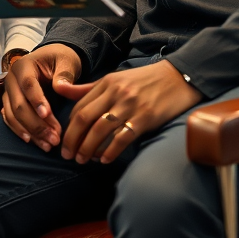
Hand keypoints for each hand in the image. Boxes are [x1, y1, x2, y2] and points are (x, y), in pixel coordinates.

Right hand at [1, 44, 81, 151]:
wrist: (52, 60)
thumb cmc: (60, 60)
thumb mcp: (66, 62)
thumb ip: (64, 74)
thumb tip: (61, 87)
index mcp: (24, 65)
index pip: (28, 84)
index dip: (37, 100)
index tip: (47, 115)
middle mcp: (11, 79)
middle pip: (18, 104)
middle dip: (36, 124)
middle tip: (54, 138)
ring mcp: (8, 92)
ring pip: (13, 115)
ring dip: (30, 132)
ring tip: (48, 145)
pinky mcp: (9, 104)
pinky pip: (10, 120)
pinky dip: (20, 131)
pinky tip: (32, 141)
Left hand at [58, 59, 201, 165]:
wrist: (178, 77)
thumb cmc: (145, 81)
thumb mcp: (116, 79)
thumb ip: (89, 89)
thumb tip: (60, 90)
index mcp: (107, 82)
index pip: (79, 106)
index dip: (69, 127)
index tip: (66, 142)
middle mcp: (116, 92)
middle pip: (84, 118)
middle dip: (72, 140)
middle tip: (67, 156)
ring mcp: (130, 105)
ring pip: (100, 130)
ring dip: (88, 148)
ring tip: (83, 160)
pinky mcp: (145, 117)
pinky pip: (122, 137)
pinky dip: (110, 151)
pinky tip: (105, 160)